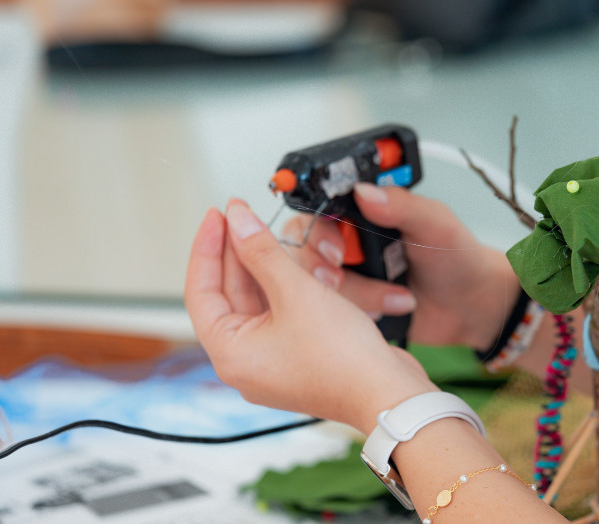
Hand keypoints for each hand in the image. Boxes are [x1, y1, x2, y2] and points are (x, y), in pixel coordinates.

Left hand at [184, 200, 437, 433]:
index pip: (200, 290)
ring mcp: (271, 362)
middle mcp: (244, 362)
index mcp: (229, 354)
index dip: (208, 246)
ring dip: (265, 268)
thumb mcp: (297, 292)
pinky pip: (280, 314)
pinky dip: (284, 287)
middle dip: (238, 253)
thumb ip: (262, 251)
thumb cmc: (344, 359)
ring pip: (257, 302)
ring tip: (269, 233)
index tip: (218, 214)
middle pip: (229, 294)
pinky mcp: (296, 358)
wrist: (388, 394)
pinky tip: (293, 263)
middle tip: (243, 216)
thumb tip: (238, 219)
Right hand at [282, 184, 520, 350]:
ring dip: (356, 294)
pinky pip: (334, 312)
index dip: (318, 231)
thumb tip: (365, 191)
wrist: (471, 306)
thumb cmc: (457, 258)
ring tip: (396, 298)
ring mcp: (349, 275)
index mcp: (363, 212)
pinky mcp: (353, 305)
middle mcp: (348, 241)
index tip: (335, 249)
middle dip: (321, 267)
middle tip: (340, 278)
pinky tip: (390, 310)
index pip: (319, 211)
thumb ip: (402, 205)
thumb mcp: (435, 223)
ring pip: (318, 285)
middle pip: (306, 249)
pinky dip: (360, 313)